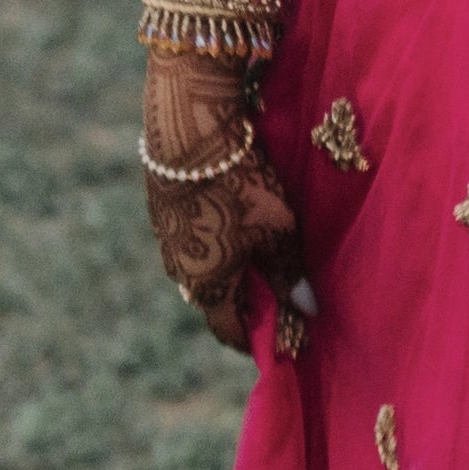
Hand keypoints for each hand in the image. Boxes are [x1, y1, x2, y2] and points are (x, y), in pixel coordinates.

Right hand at [141, 44, 304, 352]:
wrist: (188, 131)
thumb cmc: (240, 187)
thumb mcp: (277, 232)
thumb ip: (290, 274)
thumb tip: (308, 310)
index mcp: (208, 287)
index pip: (230, 330)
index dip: (255, 339)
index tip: (279, 337)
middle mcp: (180, 272)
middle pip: (214, 300)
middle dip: (244, 302)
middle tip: (275, 292)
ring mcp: (165, 240)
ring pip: (199, 268)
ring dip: (226, 269)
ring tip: (256, 254)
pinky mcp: (160, 210)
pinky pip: (189, 239)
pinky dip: (211, 241)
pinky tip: (230, 219)